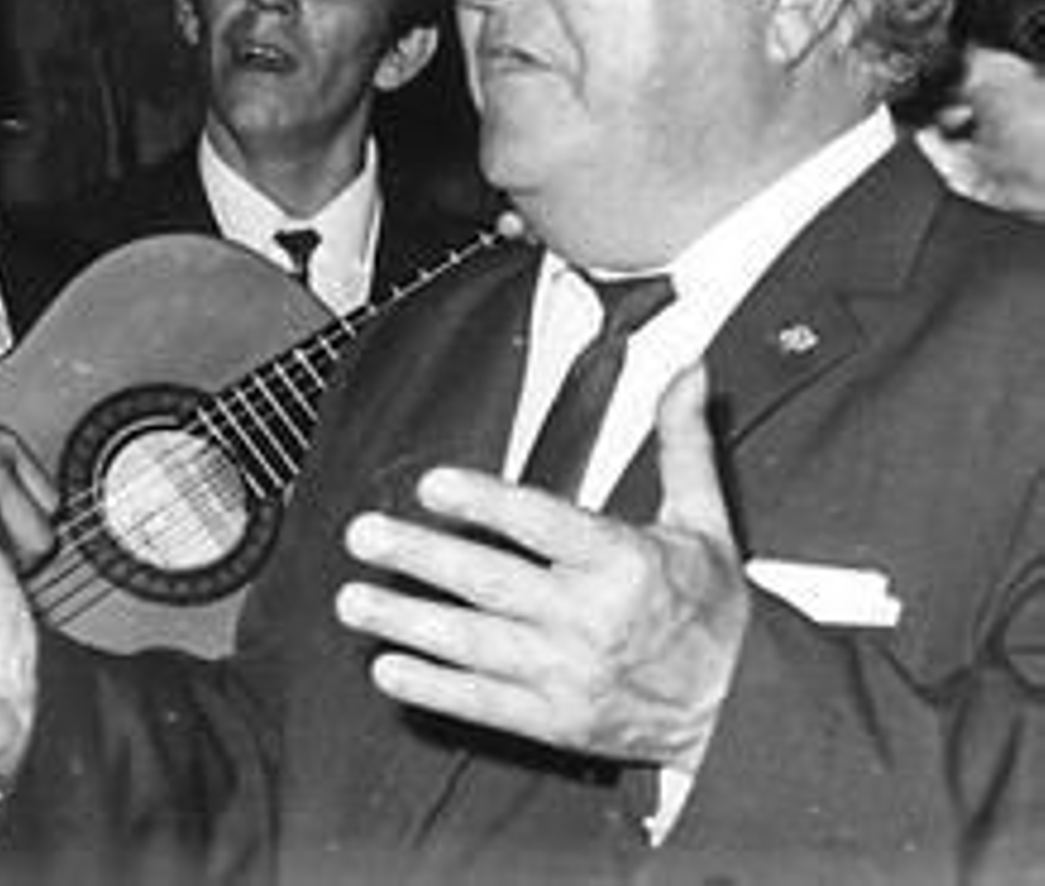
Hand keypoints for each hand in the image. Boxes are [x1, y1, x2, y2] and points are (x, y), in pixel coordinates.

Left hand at [335, 363, 748, 770]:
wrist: (741, 709)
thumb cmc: (713, 611)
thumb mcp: (705, 520)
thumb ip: (681, 443)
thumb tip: (688, 372)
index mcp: (624, 561)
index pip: (543, 524)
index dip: (485, 503)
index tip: (433, 485)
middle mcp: (590, 617)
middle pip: (491, 582)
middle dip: (420, 556)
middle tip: (364, 535)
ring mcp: (568, 674)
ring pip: (474, 643)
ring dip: (407, 621)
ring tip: (353, 600)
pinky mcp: (555, 721)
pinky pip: (484, 703)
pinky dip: (434, 688)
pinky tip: (389, 668)